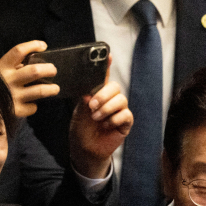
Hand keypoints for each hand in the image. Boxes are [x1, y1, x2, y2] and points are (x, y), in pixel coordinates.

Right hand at [0, 41, 59, 117]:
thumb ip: (12, 67)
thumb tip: (34, 63)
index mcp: (3, 66)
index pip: (19, 51)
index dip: (33, 45)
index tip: (44, 46)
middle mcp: (9, 79)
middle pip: (34, 71)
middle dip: (48, 69)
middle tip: (53, 70)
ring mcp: (13, 95)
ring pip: (40, 90)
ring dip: (51, 89)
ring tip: (55, 88)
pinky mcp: (16, 110)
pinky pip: (32, 107)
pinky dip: (34, 105)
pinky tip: (32, 103)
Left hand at [68, 58, 132, 178]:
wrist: (85, 149)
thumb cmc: (82, 128)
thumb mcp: (78, 110)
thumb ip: (84, 98)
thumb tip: (89, 92)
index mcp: (99, 93)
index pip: (104, 76)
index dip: (107, 65)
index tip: (108, 55)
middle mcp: (111, 100)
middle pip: (115, 87)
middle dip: (103, 95)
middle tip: (92, 105)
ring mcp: (119, 111)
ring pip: (121, 100)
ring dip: (107, 108)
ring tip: (96, 118)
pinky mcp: (125, 123)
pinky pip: (126, 114)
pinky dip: (115, 119)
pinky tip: (106, 126)